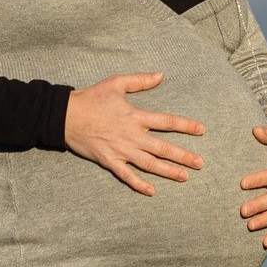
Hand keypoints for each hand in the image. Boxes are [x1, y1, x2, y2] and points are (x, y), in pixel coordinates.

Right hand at [63, 71, 204, 195]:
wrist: (65, 116)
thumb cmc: (91, 98)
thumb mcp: (116, 83)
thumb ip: (140, 80)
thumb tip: (161, 75)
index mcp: (135, 116)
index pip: (167, 122)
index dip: (186, 126)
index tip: (201, 130)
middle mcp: (132, 135)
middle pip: (163, 148)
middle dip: (183, 156)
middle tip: (200, 163)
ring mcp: (121, 150)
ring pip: (149, 164)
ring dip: (168, 171)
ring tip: (185, 177)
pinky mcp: (109, 161)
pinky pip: (126, 175)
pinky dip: (139, 184)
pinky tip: (152, 191)